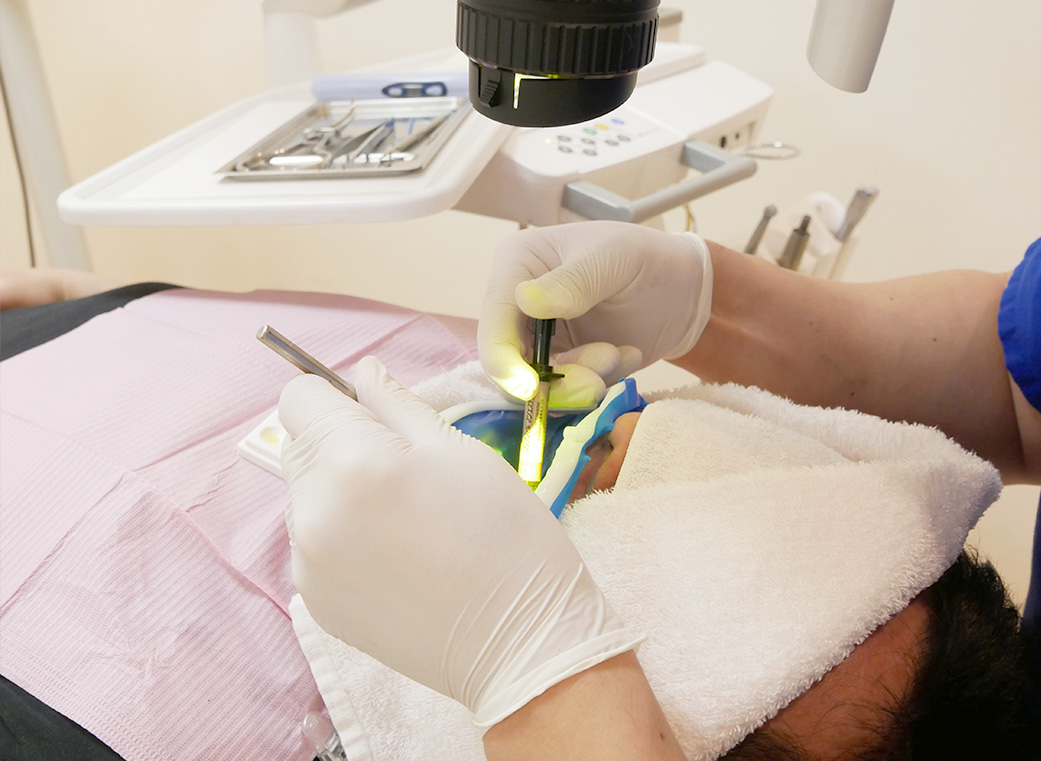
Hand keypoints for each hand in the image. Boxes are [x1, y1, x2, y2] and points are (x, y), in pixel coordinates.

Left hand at [278, 357, 639, 725]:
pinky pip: (314, 544)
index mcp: (351, 463)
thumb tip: (362, 373)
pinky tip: (397, 558)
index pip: (299, 399)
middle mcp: (312, 513)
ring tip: (405, 522)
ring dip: (339, 492)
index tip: (374, 416)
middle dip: (340, 444)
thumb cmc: (505, 537)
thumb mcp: (460, 451)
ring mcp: (307, 564)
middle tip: (405, 474)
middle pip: (298, 447)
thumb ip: (397, 405)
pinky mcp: (314, 601)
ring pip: (305, 497)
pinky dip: (343, 539)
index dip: (336, 397)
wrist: (521, 644)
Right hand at [479, 221, 712, 405]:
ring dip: (581, 382)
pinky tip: (626, 355)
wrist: (682, 290)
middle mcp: (517, 306)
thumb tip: (524, 299)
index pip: (493, 323)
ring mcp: (538, 340)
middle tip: (595, 382)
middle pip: (508, 364)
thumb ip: (573, 281)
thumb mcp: (612, 258)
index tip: (531, 389)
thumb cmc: (644, 259)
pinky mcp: (562, 365)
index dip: (504, 362)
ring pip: (539, 385)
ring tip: (620, 354)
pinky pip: (567, 394)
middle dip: (553, 381)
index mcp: (515, 267)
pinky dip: (598, 384)